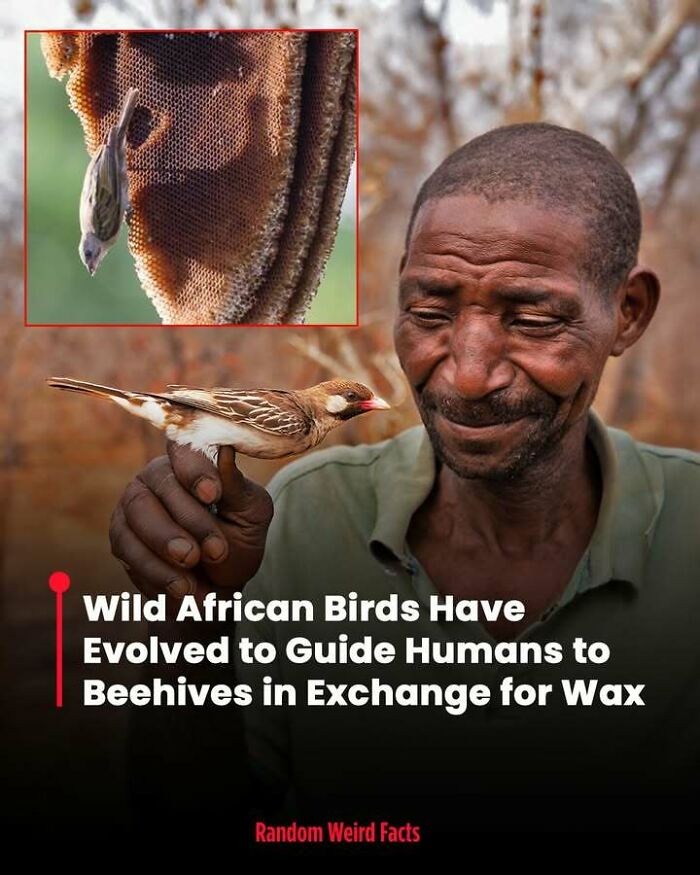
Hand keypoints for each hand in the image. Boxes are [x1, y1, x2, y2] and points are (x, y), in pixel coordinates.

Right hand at [109, 443, 273, 608]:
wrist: (218, 587)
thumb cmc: (238, 541)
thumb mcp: (251, 515)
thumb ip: (236, 487)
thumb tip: (227, 450)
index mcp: (192, 460)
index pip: (185, 448)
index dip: (195, 469)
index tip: (213, 495)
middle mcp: (158, 475)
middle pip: (162, 484)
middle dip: (190, 520)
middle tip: (215, 551)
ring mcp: (134, 504)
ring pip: (139, 515)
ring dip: (167, 546)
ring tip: (194, 572)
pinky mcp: (120, 535)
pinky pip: (128, 548)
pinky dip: (156, 571)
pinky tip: (181, 587)